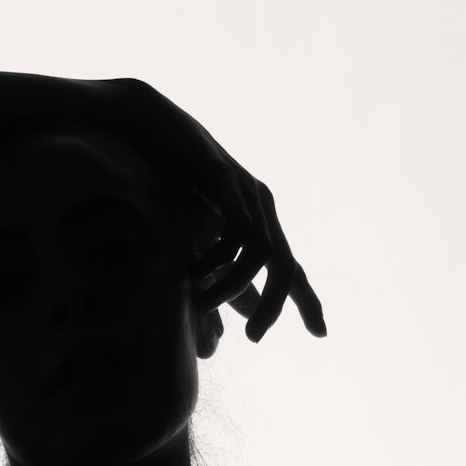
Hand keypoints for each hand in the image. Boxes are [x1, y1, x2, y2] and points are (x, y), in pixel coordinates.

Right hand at [101, 78, 326, 343]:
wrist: (145, 128)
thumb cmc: (167, 180)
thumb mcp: (196, 232)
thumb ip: (220, 267)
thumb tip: (238, 307)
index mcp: (259, 222)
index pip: (291, 268)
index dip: (307, 301)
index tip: (321, 334)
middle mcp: (262, 206)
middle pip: (287, 267)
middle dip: (276, 306)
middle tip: (255, 338)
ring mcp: (247, 192)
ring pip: (263, 254)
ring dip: (232, 286)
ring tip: (202, 303)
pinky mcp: (226, 180)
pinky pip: (238, 230)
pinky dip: (217, 258)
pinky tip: (192, 271)